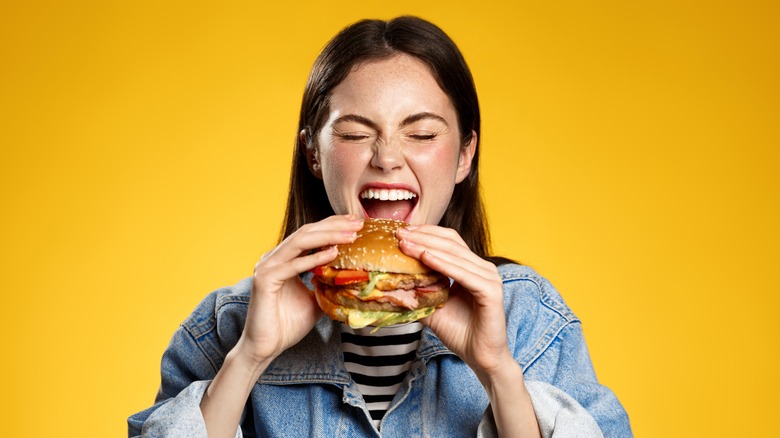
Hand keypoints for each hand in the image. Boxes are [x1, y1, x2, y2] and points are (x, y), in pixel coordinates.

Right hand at [235, 215, 363, 366]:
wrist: (266, 347)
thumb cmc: (287, 325)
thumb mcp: (316, 300)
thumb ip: (327, 285)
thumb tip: (352, 280)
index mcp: (284, 259)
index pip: (311, 234)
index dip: (332, 225)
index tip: (355, 222)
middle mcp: (274, 258)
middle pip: (307, 232)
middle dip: (334, 226)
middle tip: (357, 223)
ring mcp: (267, 266)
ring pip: (300, 242)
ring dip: (328, 236)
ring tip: (350, 235)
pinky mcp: (265, 280)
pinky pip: (293, 265)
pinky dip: (314, 258)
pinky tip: (333, 254)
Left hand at [396, 225, 513, 377]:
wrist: (480, 357)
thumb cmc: (460, 332)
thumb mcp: (432, 307)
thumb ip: (417, 292)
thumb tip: (389, 286)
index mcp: (472, 267)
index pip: (449, 240)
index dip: (425, 233)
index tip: (401, 231)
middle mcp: (483, 268)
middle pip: (451, 243)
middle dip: (422, 236)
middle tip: (398, 232)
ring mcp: (489, 278)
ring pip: (455, 255)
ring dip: (427, 247)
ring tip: (405, 243)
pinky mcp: (490, 291)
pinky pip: (463, 274)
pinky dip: (443, 264)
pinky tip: (424, 257)